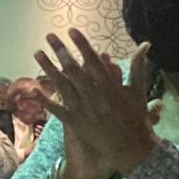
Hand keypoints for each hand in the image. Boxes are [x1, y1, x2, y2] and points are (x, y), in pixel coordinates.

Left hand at [35, 29, 157, 178]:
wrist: (129, 148)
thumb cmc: (135, 119)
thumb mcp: (138, 91)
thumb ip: (138, 66)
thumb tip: (145, 43)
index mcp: (110, 87)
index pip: (93, 61)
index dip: (82, 44)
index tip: (72, 31)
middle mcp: (94, 96)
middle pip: (74, 70)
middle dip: (61, 51)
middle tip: (50, 36)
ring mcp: (82, 110)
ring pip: (62, 86)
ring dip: (48, 69)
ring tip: (37, 53)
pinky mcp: (75, 122)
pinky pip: (56, 110)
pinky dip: (45, 100)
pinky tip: (33, 88)